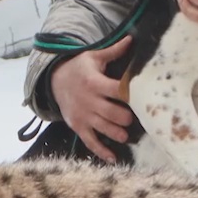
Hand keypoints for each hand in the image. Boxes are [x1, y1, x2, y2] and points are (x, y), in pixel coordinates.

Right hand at [49, 37, 135, 162]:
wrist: (54, 81)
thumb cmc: (80, 68)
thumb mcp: (94, 57)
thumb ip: (114, 51)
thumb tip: (132, 39)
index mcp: (95, 83)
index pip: (118, 90)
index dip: (131, 95)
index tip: (143, 97)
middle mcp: (89, 101)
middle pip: (114, 114)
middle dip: (127, 118)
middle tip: (136, 118)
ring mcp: (83, 116)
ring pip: (105, 129)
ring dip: (119, 134)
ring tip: (126, 134)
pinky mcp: (78, 127)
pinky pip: (91, 142)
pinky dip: (102, 152)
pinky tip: (113, 158)